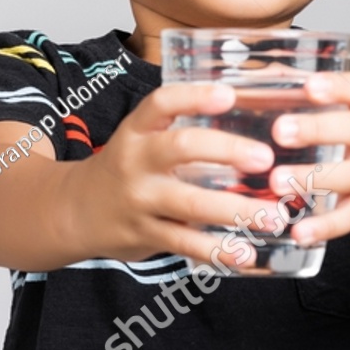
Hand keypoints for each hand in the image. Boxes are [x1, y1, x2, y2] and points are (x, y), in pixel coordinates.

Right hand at [68, 81, 275, 266]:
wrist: (75, 212)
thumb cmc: (124, 170)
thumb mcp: (139, 140)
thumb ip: (181, 132)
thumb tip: (251, 122)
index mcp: (136, 130)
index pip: (161, 103)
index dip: (194, 96)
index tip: (228, 95)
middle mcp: (135, 161)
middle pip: (181, 148)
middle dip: (227, 151)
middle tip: (265, 158)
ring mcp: (139, 199)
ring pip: (190, 203)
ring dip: (236, 210)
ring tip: (275, 216)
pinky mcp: (145, 234)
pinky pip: (185, 243)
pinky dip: (217, 251)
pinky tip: (246, 254)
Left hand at [270, 71, 349, 246]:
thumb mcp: (345, 109)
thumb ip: (304, 92)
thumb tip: (253, 75)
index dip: (340, 87)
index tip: (310, 85)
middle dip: (320, 129)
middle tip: (281, 131)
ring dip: (315, 179)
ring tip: (277, 181)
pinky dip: (325, 227)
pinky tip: (298, 232)